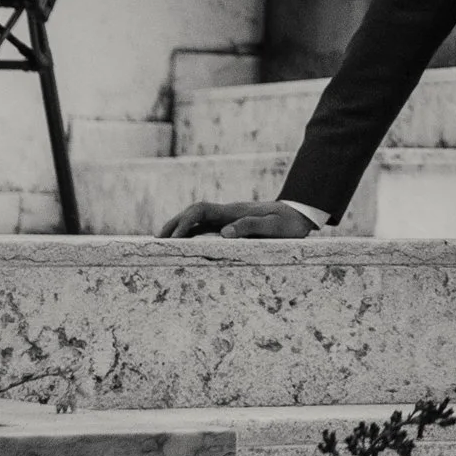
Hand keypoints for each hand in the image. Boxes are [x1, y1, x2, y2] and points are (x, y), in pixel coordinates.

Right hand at [162, 198, 319, 241]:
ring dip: (179, 228)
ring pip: (197, 219)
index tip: (174, 239)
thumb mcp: (273, 226)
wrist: (299, 215)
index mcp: (233, 212)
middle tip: (157, 240)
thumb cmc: (288, 223)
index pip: (201, 210)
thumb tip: (224, 233)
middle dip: (173, 224)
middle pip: (192, 212)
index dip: (184, 222)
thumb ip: (250, 227)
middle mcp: (227, 212)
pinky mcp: (231, 224)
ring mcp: (228, 218)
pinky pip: (205, 227)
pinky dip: (191, 233)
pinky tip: (184, 244)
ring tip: (163, 244)